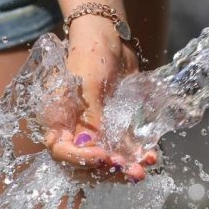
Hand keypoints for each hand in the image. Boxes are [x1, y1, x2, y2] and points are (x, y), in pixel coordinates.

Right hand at [43, 15, 157, 181]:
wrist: (109, 38)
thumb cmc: (90, 55)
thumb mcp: (90, 85)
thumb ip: (91, 116)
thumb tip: (90, 146)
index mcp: (57, 120)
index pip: (61, 152)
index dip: (81, 160)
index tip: (105, 157)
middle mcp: (73, 129)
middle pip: (85, 163)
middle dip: (108, 170)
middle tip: (130, 171)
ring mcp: (95, 129)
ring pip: (107, 159)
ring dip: (126, 166)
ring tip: (145, 167)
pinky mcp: (114, 126)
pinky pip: (123, 147)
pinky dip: (136, 153)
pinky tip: (151, 155)